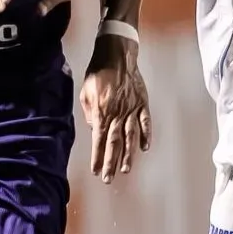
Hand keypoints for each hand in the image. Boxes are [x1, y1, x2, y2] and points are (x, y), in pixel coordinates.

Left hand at [80, 33, 151, 183]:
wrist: (117, 55)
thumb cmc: (97, 73)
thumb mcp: (86, 93)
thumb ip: (90, 114)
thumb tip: (95, 130)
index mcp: (102, 111)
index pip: (99, 140)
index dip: (98, 157)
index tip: (96, 170)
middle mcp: (118, 113)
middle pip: (114, 143)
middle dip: (110, 162)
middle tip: (108, 178)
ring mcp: (132, 109)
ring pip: (130, 137)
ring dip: (127, 155)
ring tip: (125, 169)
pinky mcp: (142, 103)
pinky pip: (145, 122)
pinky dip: (146, 135)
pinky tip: (145, 148)